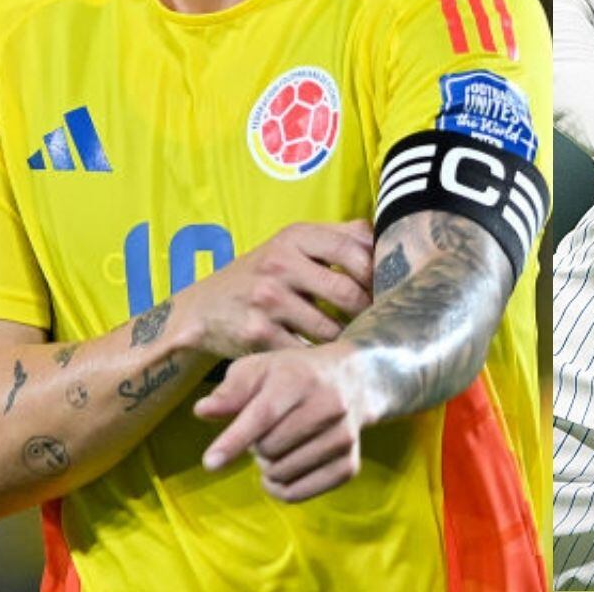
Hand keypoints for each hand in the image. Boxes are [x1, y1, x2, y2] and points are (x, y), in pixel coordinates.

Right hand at [175, 221, 374, 358]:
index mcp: (295, 236)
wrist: (202, 309)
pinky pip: (306, 351)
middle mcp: (279, 264)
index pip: (356, 249)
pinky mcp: (256, 334)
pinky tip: (326, 356)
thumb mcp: (293, 244)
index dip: (380, 272)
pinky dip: (321, 357)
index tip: (390, 287)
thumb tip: (390, 235)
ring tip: (355, 339)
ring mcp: (266, 300)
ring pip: (331, 328)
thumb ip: (340, 235)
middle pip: (347, 292)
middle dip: (369, 312)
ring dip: (347, 338)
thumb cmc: (264, 275)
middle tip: (378, 321)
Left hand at [196, 343, 368, 501]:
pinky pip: (298, 493)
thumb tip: (203, 410)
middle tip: (268, 429)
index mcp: (299, 379)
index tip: (211, 463)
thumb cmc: (294, 374)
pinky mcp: (349, 464)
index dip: (234, 441)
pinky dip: (281, 488)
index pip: (263, 416)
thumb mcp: (260, 369)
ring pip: (282, 473)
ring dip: (269, 465)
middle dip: (256, 445)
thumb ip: (230, 391)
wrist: (354, 379)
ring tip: (281, 444)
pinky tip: (285, 469)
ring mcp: (343, 437)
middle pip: (268, 449)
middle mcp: (328, 407)